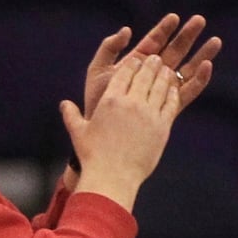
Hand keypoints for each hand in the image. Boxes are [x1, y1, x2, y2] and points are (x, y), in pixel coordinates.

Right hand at [62, 53, 181, 209]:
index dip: (133, 64)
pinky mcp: (162, 126)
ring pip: (160, 85)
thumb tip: (64, 104)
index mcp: (110, 100)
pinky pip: (170, 103)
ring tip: (166, 70)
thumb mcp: (78, 133)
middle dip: (151, 64)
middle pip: (145, 75)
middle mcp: (131, 103)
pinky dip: (172, 93)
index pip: (125, 73)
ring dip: (164, 74)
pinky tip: (173, 88)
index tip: (137, 60)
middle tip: (156, 59)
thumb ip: (71, 115)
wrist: (113, 178)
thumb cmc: (93, 157)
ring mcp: (148, 114)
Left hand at [83, 14, 219, 118]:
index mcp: (138, 62)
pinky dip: (199, 80)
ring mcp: (163, 90)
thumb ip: (109, 48)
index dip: (164, 29)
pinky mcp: (170, 106)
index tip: (174, 17)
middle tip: (200, 20)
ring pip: (187, 69)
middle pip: (175, 51)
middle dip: (187, 35)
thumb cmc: (95, 101)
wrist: (100, 129)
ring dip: (202, 55)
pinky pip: (189, 92)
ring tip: (215, 41)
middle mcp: (153, 74)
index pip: (154, 41)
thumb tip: (128, 30)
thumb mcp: (98, 70)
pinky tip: (208, 66)